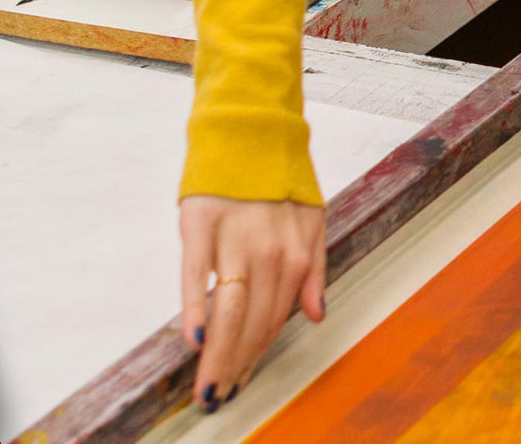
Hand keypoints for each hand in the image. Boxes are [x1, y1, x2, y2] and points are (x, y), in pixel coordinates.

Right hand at [179, 195, 326, 412]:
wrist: (252, 131)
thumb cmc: (281, 181)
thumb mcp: (313, 219)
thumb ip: (315, 269)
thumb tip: (318, 315)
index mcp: (296, 251)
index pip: (274, 318)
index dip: (257, 353)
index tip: (241, 380)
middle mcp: (268, 249)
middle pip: (251, 320)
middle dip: (236, 364)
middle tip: (219, 398)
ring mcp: (233, 238)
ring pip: (229, 307)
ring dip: (218, 353)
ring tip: (208, 387)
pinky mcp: (199, 226)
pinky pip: (196, 275)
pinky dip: (196, 309)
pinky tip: (193, 339)